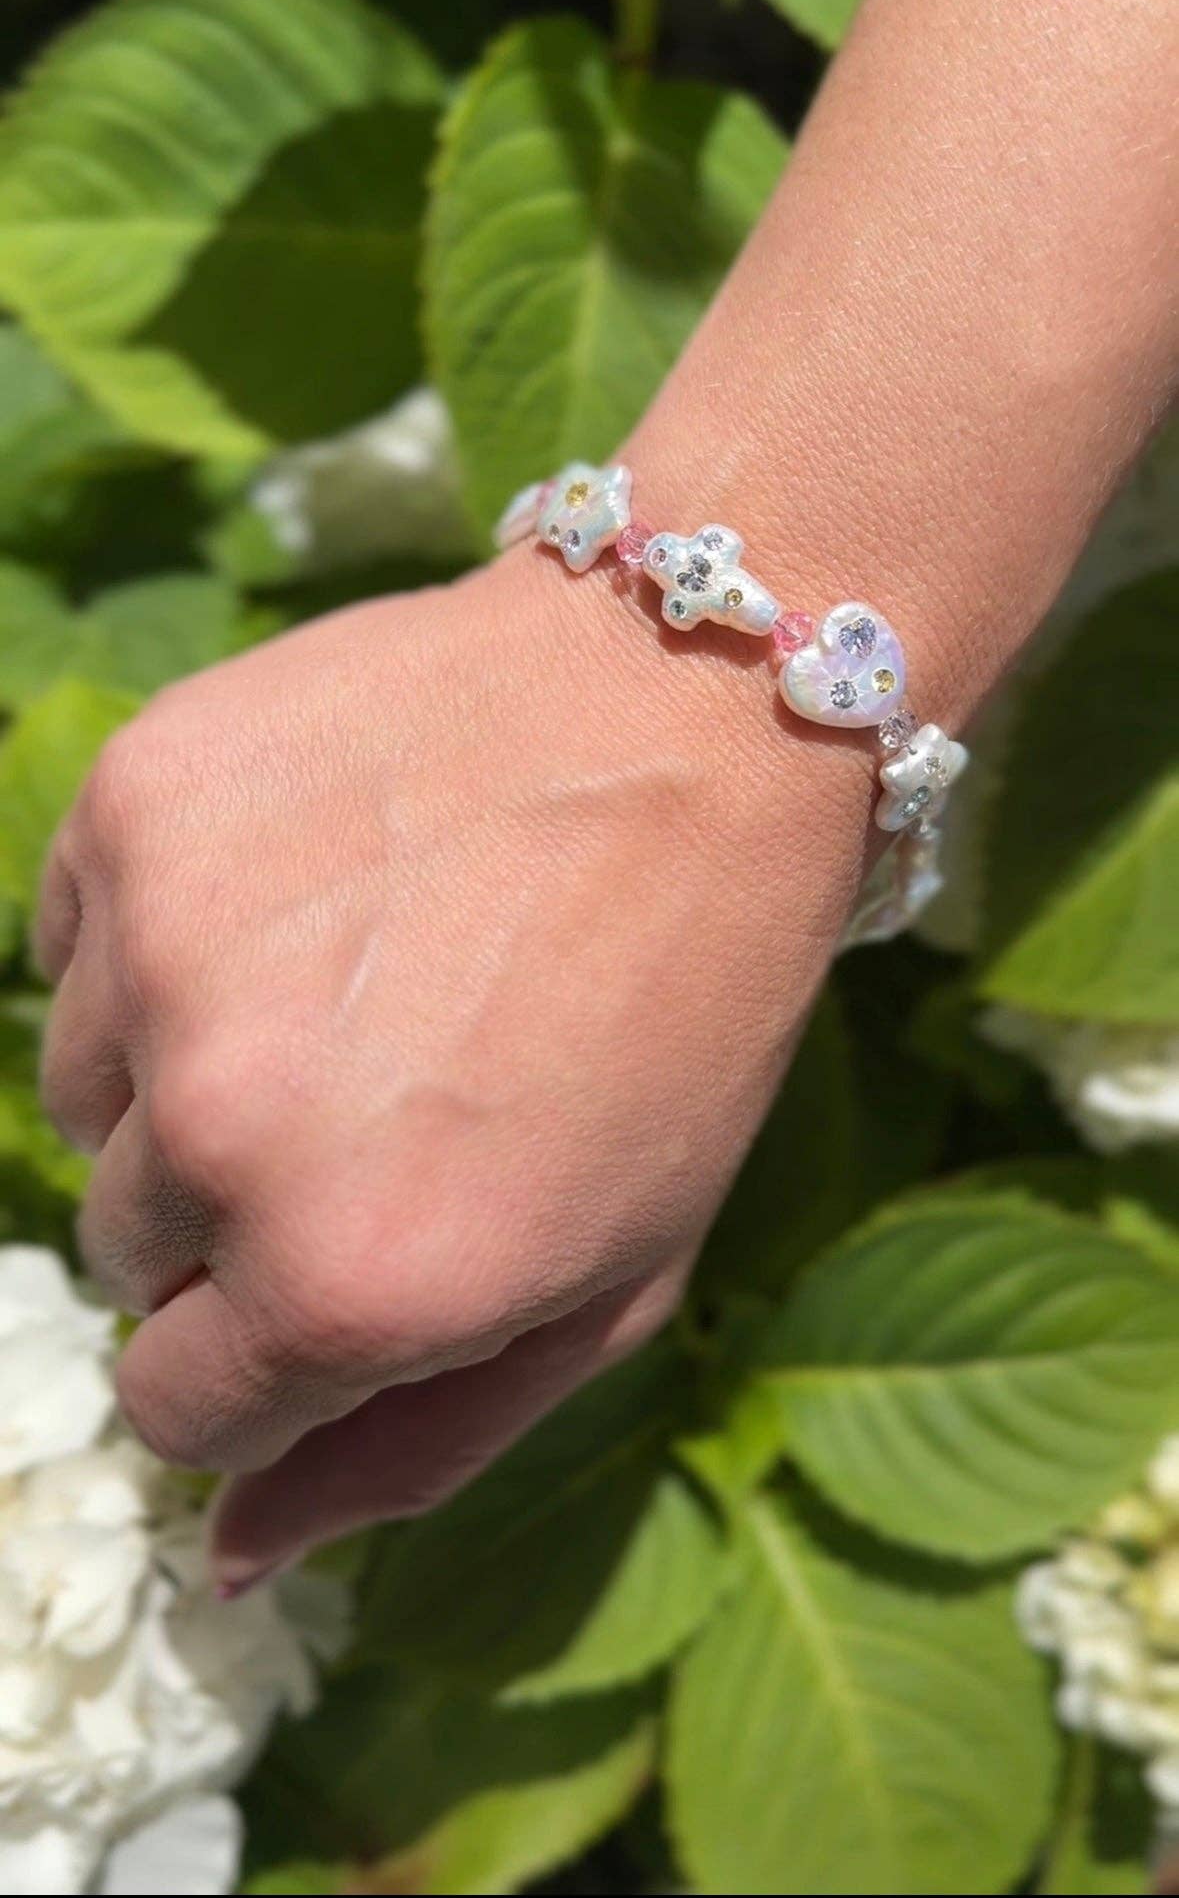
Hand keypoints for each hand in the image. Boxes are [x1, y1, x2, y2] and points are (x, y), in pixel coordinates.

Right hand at [38, 536, 872, 1586]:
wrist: (688, 712)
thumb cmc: (683, 1014)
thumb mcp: (612, 1283)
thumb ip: (413, 1446)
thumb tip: (228, 1555)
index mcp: (346, 1286)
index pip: (175, 1408)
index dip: (263, 1354)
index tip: (341, 1266)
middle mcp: (217, 1134)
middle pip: (125, 1251)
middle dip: (235, 1211)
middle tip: (377, 1100)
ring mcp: (159, 957)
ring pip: (86, 1095)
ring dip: (185, 1070)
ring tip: (346, 983)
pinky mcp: (131, 807)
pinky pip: (76, 942)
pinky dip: (162, 941)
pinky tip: (305, 889)